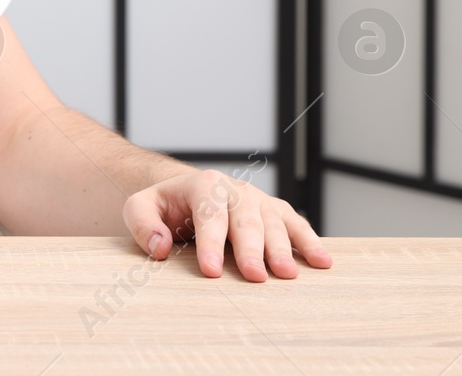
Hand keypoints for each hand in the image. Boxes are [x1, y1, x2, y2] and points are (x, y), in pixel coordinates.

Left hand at [122, 169, 332, 281]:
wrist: (186, 193)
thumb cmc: (164, 206)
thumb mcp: (139, 208)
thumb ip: (143, 224)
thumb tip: (160, 247)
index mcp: (203, 185)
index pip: (208, 215)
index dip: (209, 243)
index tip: (209, 270)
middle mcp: (235, 190)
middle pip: (245, 220)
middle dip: (250, 249)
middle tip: (255, 276)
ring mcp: (258, 201)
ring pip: (273, 222)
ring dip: (282, 248)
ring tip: (288, 274)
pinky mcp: (274, 213)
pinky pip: (295, 225)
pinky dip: (309, 242)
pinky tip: (322, 262)